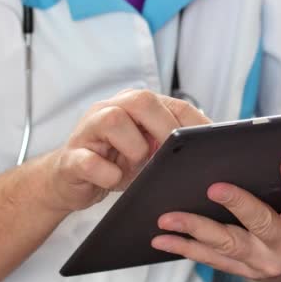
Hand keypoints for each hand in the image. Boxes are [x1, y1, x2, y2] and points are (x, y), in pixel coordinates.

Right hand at [41, 89, 210, 211]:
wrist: (69, 181)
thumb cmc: (115, 163)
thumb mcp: (148, 152)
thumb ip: (170, 144)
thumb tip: (203, 152)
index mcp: (134, 106)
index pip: (174, 104)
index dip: (196, 124)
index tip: (211, 144)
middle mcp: (110, 110)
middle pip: (141, 100)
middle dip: (164, 128)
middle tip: (172, 154)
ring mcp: (88, 131)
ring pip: (113, 120)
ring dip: (134, 148)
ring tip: (137, 167)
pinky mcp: (71, 158)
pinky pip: (89, 161)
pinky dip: (107, 174)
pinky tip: (113, 180)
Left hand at [152, 154, 280, 281]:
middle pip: (261, 223)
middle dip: (238, 205)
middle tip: (214, 187)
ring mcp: (263, 260)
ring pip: (227, 244)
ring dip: (195, 230)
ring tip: (168, 217)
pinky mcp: (243, 268)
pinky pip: (212, 260)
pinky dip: (186, 249)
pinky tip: (163, 240)